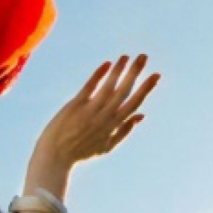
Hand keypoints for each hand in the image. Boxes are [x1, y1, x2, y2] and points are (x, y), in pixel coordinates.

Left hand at [31, 54, 158, 176]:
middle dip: (135, 73)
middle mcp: (105, 116)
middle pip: (124, 90)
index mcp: (114, 125)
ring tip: (126, 56)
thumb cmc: (81, 151)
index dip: (146, 88)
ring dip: (119, 70)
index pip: (134, 102)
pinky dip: (99, 74)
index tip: (156, 75)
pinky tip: (107, 63)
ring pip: (109, 86)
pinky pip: (90, 86)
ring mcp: (91, 110)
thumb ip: (125, 130)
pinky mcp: (76, 105)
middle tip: (144, 56)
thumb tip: (142, 115)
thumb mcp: (107, 145)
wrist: (55, 156)